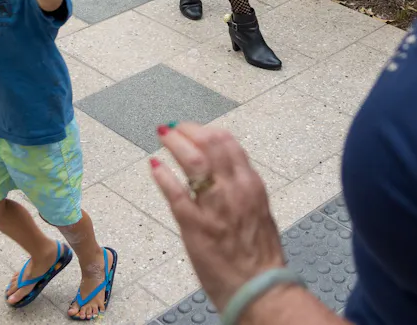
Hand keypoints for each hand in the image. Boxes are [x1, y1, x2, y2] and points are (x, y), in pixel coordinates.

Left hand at [150, 122, 286, 310]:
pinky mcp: (194, 225)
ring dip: (174, 143)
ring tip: (163, 136)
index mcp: (251, 185)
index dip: (206, 130)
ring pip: (193, 161)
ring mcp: (213, 206)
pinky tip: (155, 166)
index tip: (193, 129)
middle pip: (208, 144)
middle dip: (188, 131)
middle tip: (173, 128)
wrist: (260, 288)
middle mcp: (234, 189)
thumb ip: (243, 191)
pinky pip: (175, 193)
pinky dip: (163, 175)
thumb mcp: (259, 213)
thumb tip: (227, 176)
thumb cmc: (261, 257)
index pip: (227, 143)